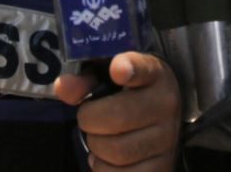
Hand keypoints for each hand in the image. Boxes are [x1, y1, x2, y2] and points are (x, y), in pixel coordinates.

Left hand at [55, 52, 180, 170]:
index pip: (143, 69)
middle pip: (117, 117)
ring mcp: (167, 139)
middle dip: (89, 119)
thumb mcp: (108, 79)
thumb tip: (62, 87)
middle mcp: (166, 104)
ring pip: (117, 151)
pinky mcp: (162, 167)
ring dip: (97, 147)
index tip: (117, 70)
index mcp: (154, 73)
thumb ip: (84, 81)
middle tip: (89, 117)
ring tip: (102, 137)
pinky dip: (104, 169)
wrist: (157, 122)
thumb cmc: (126, 96)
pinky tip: (109, 158)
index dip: (130, 68)